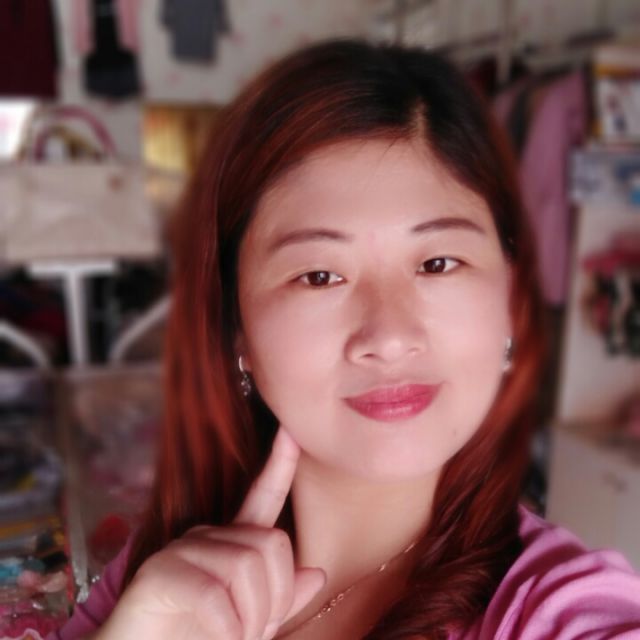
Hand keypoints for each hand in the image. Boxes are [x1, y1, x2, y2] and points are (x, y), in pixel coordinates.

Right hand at [95, 427, 325, 639]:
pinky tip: (221, 639)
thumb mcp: (247, 620)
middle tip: (258, 633)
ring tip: (236, 639)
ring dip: (252, 619)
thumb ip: (280, 598)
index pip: (262, 497)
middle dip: (276, 598)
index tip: (291, 431)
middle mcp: (207, 535)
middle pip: (270, 544)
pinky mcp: (159, 571)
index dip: (279, 465)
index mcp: (231, 542)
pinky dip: (228, 628)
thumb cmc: (194, 636)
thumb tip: (318, 573)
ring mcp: (182, 549)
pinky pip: (214, 595)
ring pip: (246, 567)